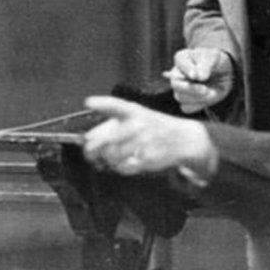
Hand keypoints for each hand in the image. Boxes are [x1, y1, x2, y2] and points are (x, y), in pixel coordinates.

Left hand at [82, 96, 213, 176]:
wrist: (181, 138)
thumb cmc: (153, 127)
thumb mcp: (137, 115)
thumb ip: (113, 123)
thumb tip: (87, 138)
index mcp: (134, 111)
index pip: (116, 105)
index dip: (102, 103)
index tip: (89, 102)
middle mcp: (138, 125)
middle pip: (106, 139)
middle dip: (92, 149)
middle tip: (89, 152)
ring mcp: (143, 142)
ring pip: (112, 156)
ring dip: (107, 159)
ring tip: (109, 157)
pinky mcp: (147, 158)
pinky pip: (123, 167)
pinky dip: (119, 167)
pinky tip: (122, 162)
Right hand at [163, 48, 234, 113]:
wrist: (223, 73)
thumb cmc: (215, 61)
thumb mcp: (214, 58)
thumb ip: (206, 65)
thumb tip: (199, 77)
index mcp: (182, 58)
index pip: (180, 62)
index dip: (187, 70)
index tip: (196, 76)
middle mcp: (177, 74)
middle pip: (176, 84)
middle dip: (191, 89)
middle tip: (205, 89)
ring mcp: (180, 89)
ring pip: (181, 98)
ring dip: (198, 97)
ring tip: (210, 91)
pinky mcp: (187, 101)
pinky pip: (187, 108)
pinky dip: (199, 105)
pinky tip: (207, 98)